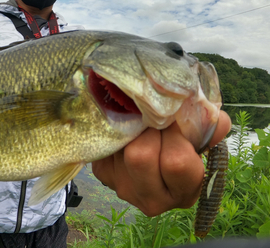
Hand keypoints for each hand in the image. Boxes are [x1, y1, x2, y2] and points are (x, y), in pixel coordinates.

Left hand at [91, 110, 231, 216]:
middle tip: (156, 120)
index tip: (176, 122)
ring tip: (142, 122)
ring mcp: (122, 188)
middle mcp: (151, 199)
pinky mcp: (103, 173)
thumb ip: (209, 129)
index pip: (176, 163)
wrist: (149, 153)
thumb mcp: (199, 140)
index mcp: (183, 193)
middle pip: (140, 155)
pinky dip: (118, 130)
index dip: (176, 135)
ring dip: (133, 127)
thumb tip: (214, 118)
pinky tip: (128, 130)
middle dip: (149, 129)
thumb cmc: (179, 146)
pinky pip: (108, 143)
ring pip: (121, 146)